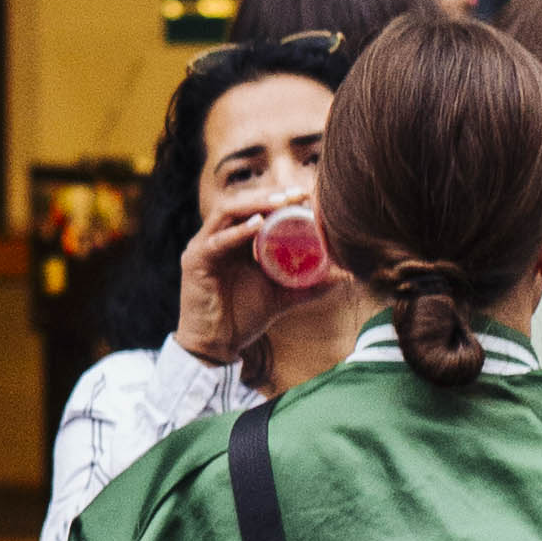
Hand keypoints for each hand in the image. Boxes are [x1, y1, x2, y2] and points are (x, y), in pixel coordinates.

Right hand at [176, 194, 304, 370]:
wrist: (217, 346)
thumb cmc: (244, 318)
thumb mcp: (282, 296)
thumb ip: (310, 284)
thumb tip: (345, 276)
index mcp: (235, 241)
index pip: (255, 209)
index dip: (279, 199)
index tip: (306, 195)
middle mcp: (218, 238)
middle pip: (241, 203)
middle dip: (269, 195)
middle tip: (297, 194)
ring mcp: (204, 246)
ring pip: (227, 211)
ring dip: (254, 204)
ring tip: (280, 202)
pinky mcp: (195, 261)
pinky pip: (217, 240)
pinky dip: (238, 231)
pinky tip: (257, 224)